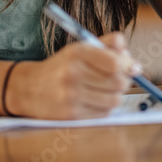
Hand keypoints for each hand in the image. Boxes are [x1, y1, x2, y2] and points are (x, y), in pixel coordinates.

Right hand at [8, 32, 136, 118]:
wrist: (29, 89)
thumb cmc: (61, 67)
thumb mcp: (79, 49)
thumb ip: (107, 46)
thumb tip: (132, 60)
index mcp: (77, 52)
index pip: (114, 62)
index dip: (127, 65)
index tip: (131, 66)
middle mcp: (73, 74)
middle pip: (118, 82)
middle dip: (124, 81)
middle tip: (119, 79)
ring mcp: (71, 96)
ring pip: (114, 100)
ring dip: (116, 95)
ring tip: (107, 90)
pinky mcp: (72, 115)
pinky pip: (104, 113)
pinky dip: (105, 107)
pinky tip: (96, 100)